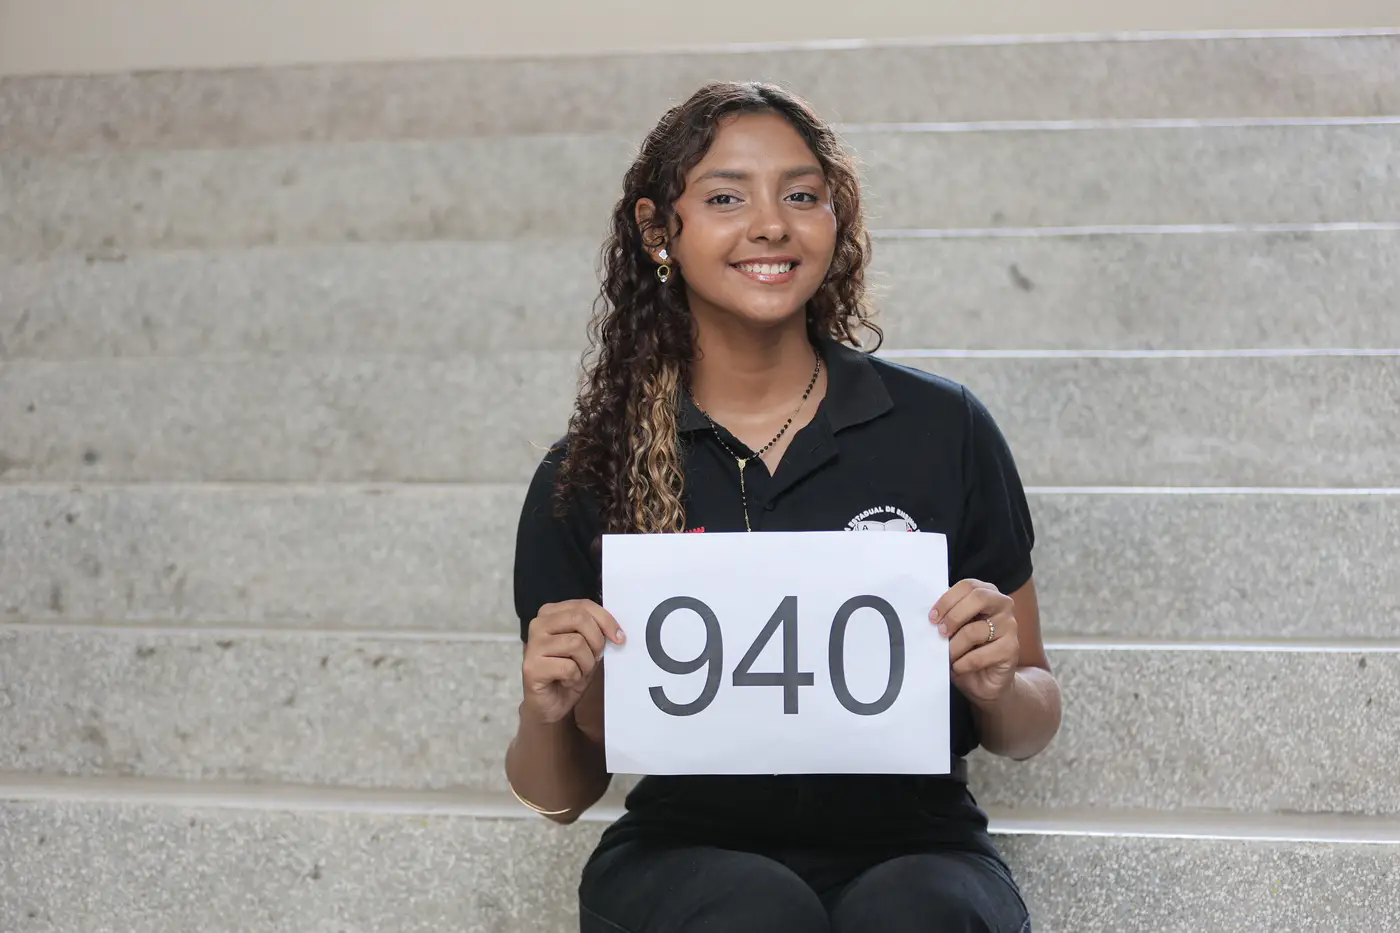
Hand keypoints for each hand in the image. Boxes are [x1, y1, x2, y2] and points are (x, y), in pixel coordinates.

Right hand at [522, 600, 624, 724]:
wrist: (551, 703)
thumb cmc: (569, 672)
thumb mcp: (588, 647)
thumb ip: (596, 631)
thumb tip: (616, 631)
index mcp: (551, 613)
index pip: (584, 605)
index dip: (606, 620)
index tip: (620, 638)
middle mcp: (538, 624)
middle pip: (579, 618)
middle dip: (596, 641)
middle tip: (595, 658)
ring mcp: (533, 645)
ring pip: (576, 643)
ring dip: (586, 663)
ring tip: (579, 672)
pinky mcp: (531, 667)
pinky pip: (568, 667)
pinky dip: (575, 677)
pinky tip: (567, 681)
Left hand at [931, 579, 1018, 705]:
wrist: (985, 680)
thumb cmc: (967, 649)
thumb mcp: (955, 628)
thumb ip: (947, 615)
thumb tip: (931, 614)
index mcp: (987, 593)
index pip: (967, 586)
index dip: (947, 600)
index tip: (932, 618)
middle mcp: (1003, 605)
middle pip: (978, 598)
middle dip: (953, 616)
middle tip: (940, 633)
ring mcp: (1010, 626)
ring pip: (974, 631)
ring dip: (954, 647)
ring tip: (948, 656)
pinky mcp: (1011, 650)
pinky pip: (979, 656)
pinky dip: (962, 664)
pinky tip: (958, 667)